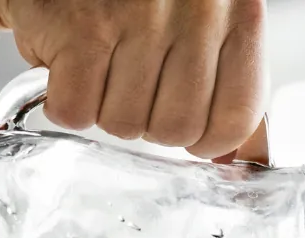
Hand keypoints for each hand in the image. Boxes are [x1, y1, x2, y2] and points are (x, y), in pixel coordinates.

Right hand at [0, 0, 266, 159]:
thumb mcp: (203, 22)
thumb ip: (226, 82)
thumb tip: (241, 156)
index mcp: (237, 10)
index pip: (236, 117)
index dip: (203, 137)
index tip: (180, 119)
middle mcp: (198, 8)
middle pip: (175, 130)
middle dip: (145, 118)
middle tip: (128, 76)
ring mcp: (140, 16)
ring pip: (124, 124)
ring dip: (101, 106)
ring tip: (98, 59)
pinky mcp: (84, 27)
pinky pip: (76, 111)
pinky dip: (63, 98)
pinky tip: (69, 60)